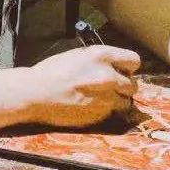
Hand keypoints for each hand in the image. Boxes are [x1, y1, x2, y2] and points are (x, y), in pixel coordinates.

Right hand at [26, 45, 141, 127]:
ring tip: (100, 99)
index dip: (128, 67)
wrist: (35, 94)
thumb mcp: (77, 55)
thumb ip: (99, 60)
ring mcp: (105, 97)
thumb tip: (114, 66)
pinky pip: (111, 113)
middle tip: (110, 88)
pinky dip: (104, 111)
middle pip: (133, 84)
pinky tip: (89, 106)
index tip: (122, 71)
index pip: (134, 60)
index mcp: (101, 55)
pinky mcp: (100, 114)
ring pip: (125, 101)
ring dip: (116, 101)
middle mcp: (108, 75)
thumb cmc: (51, 72)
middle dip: (123, 87)